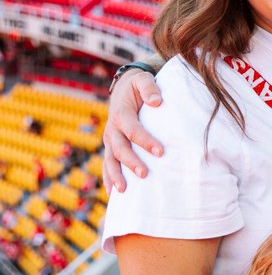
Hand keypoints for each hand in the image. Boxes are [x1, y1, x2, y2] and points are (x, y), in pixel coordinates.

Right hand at [103, 69, 163, 192]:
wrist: (124, 88)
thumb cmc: (138, 86)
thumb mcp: (143, 80)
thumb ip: (149, 87)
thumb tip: (157, 101)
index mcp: (121, 113)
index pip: (133, 130)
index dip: (145, 141)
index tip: (161, 152)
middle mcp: (112, 129)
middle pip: (120, 148)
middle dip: (131, 162)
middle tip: (145, 174)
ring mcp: (110, 140)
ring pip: (110, 160)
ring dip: (116, 175)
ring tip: (124, 190)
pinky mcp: (111, 147)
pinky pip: (107, 165)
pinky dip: (108, 179)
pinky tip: (114, 195)